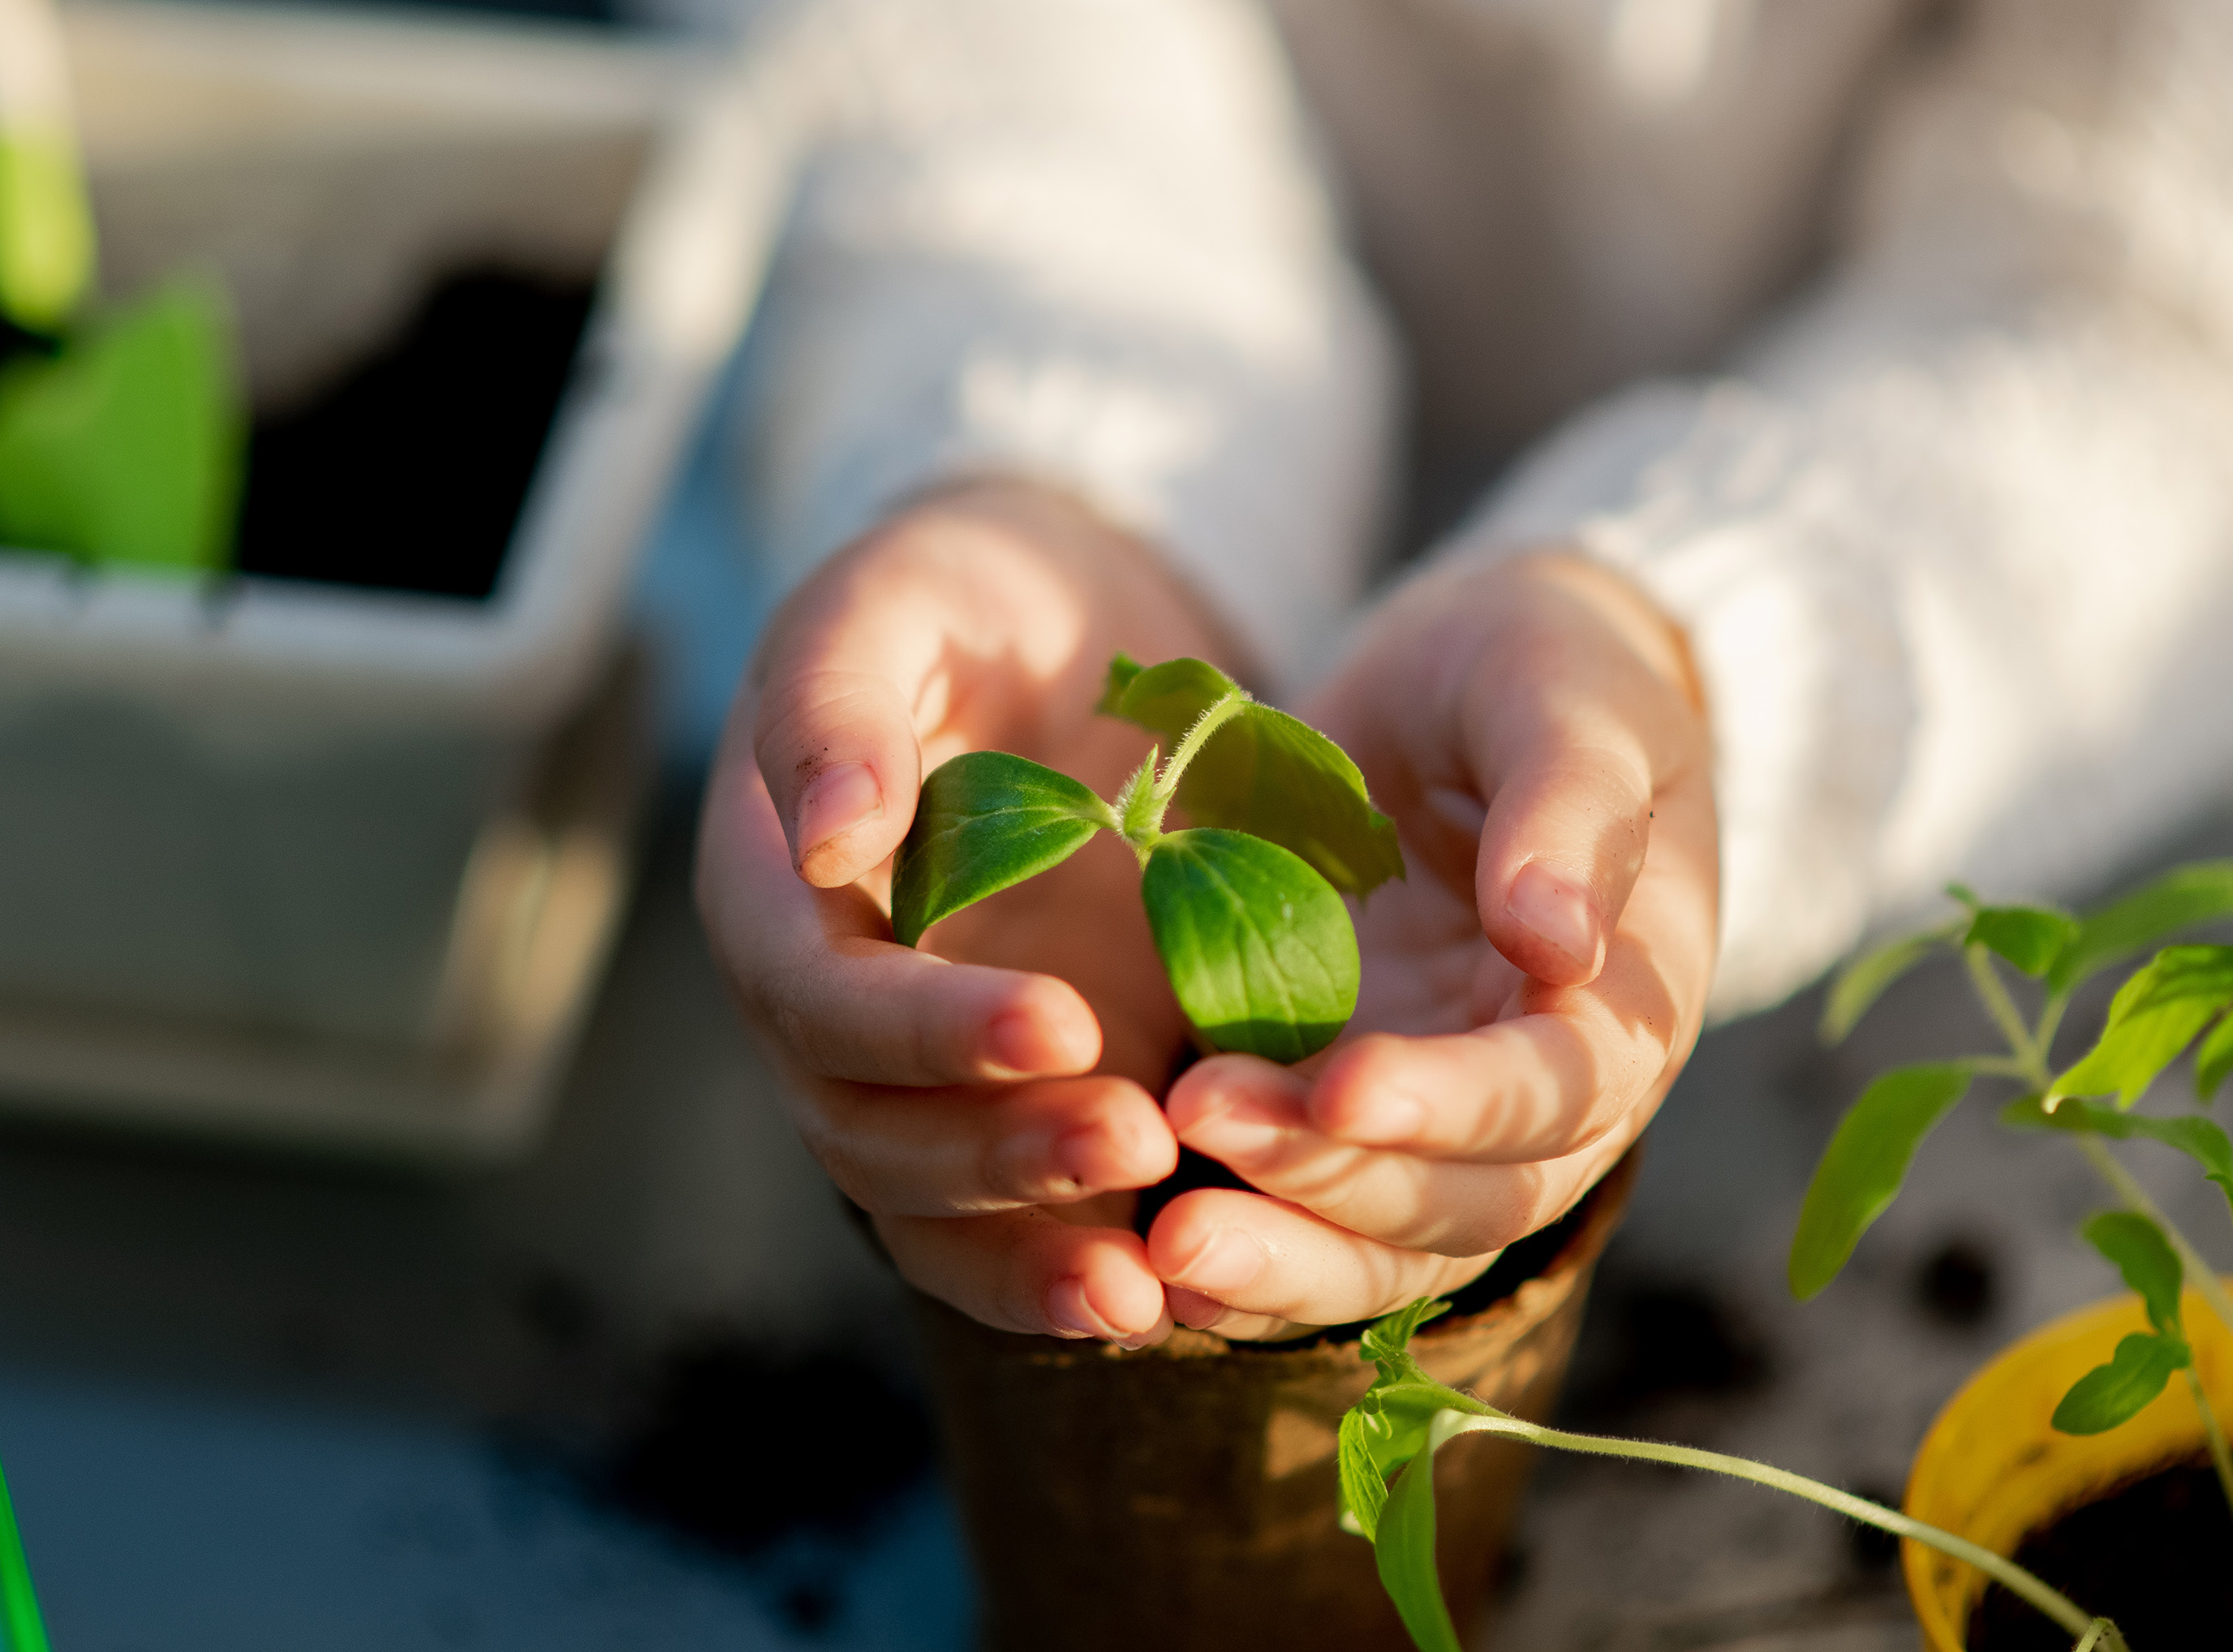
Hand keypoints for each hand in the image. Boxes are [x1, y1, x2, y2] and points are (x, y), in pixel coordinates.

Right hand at [694, 479, 1236, 1347]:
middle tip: (1139, 1137)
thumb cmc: (955, 599)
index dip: (925, 1031)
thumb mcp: (890, 600)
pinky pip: (1007, 1225)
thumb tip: (824, 839)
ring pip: (929, 1210)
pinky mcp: (1006, 1104)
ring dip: (1030, 1249)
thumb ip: (839, 705)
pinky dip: (1063, 1274)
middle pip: (870, 1134)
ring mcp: (916, 1073)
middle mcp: (827, 1010)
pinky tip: (1156, 1306)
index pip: (819, 1000)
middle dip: (997, 1154)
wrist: (1049, 634)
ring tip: (1149, 1283)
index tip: (1061, 1025)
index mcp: (774, 894)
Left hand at [1146, 553, 1719, 1338]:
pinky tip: (1137, 1260)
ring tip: (1159, 1242)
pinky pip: (1302, 1222)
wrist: (1464, 688)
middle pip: (1461, 1203)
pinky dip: (1239, 1259)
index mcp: (1625, 1002)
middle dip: (1334, 1187)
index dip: (1454, 1104)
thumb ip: (1575, 807)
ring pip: (1379, 1248)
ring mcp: (1432, 1120)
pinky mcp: (1337, 1116)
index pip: (1557, 1093)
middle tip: (1198, 1124)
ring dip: (1278, 1258)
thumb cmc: (1542, 672)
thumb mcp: (1570, 696)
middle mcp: (1539, 1098)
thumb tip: (1558, 940)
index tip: (1343, 1084)